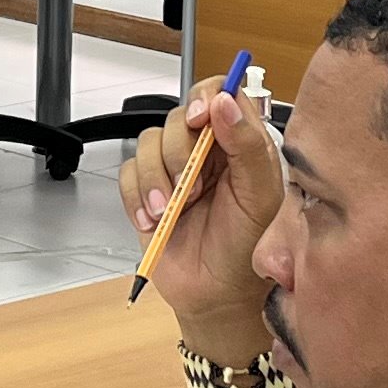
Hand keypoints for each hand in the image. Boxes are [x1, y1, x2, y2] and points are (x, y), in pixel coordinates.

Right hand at [120, 80, 285, 349]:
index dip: (207, 97)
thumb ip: (248, 145)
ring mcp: (173, 168)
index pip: (222, 93)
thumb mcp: (260, 195)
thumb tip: (224, 102)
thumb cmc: (247, 246)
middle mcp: (206, 149)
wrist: (215, 294)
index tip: (200, 118)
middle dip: (179, 153)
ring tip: (171, 209)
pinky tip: (154, 219)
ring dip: (156, 179)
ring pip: (148, 142)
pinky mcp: (146, 189)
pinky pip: (128, 172)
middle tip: (193, 188)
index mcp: (240, 143)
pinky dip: (137, 197)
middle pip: (178, 117)